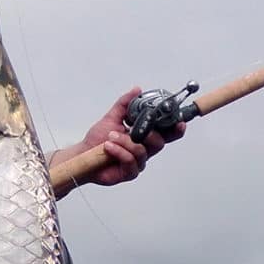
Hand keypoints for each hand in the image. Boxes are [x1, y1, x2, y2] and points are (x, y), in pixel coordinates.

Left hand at [50, 87, 185, 192]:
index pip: (166, 133)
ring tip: (110, 138)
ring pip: (142, 151)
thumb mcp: (112, 117)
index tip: (180, 122)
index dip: (176, 128)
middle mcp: (144, 150)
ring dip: (125, 142)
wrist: (83, 155)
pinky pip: (131, 162)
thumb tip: (137, 90)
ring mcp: (138, 163)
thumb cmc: (97, 140)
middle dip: (146, 134)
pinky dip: (119, 152)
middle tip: (130, 129)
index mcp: (144, 137)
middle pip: (159, 142)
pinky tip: (109, 147)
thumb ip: (125, 104)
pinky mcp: (129, 173)